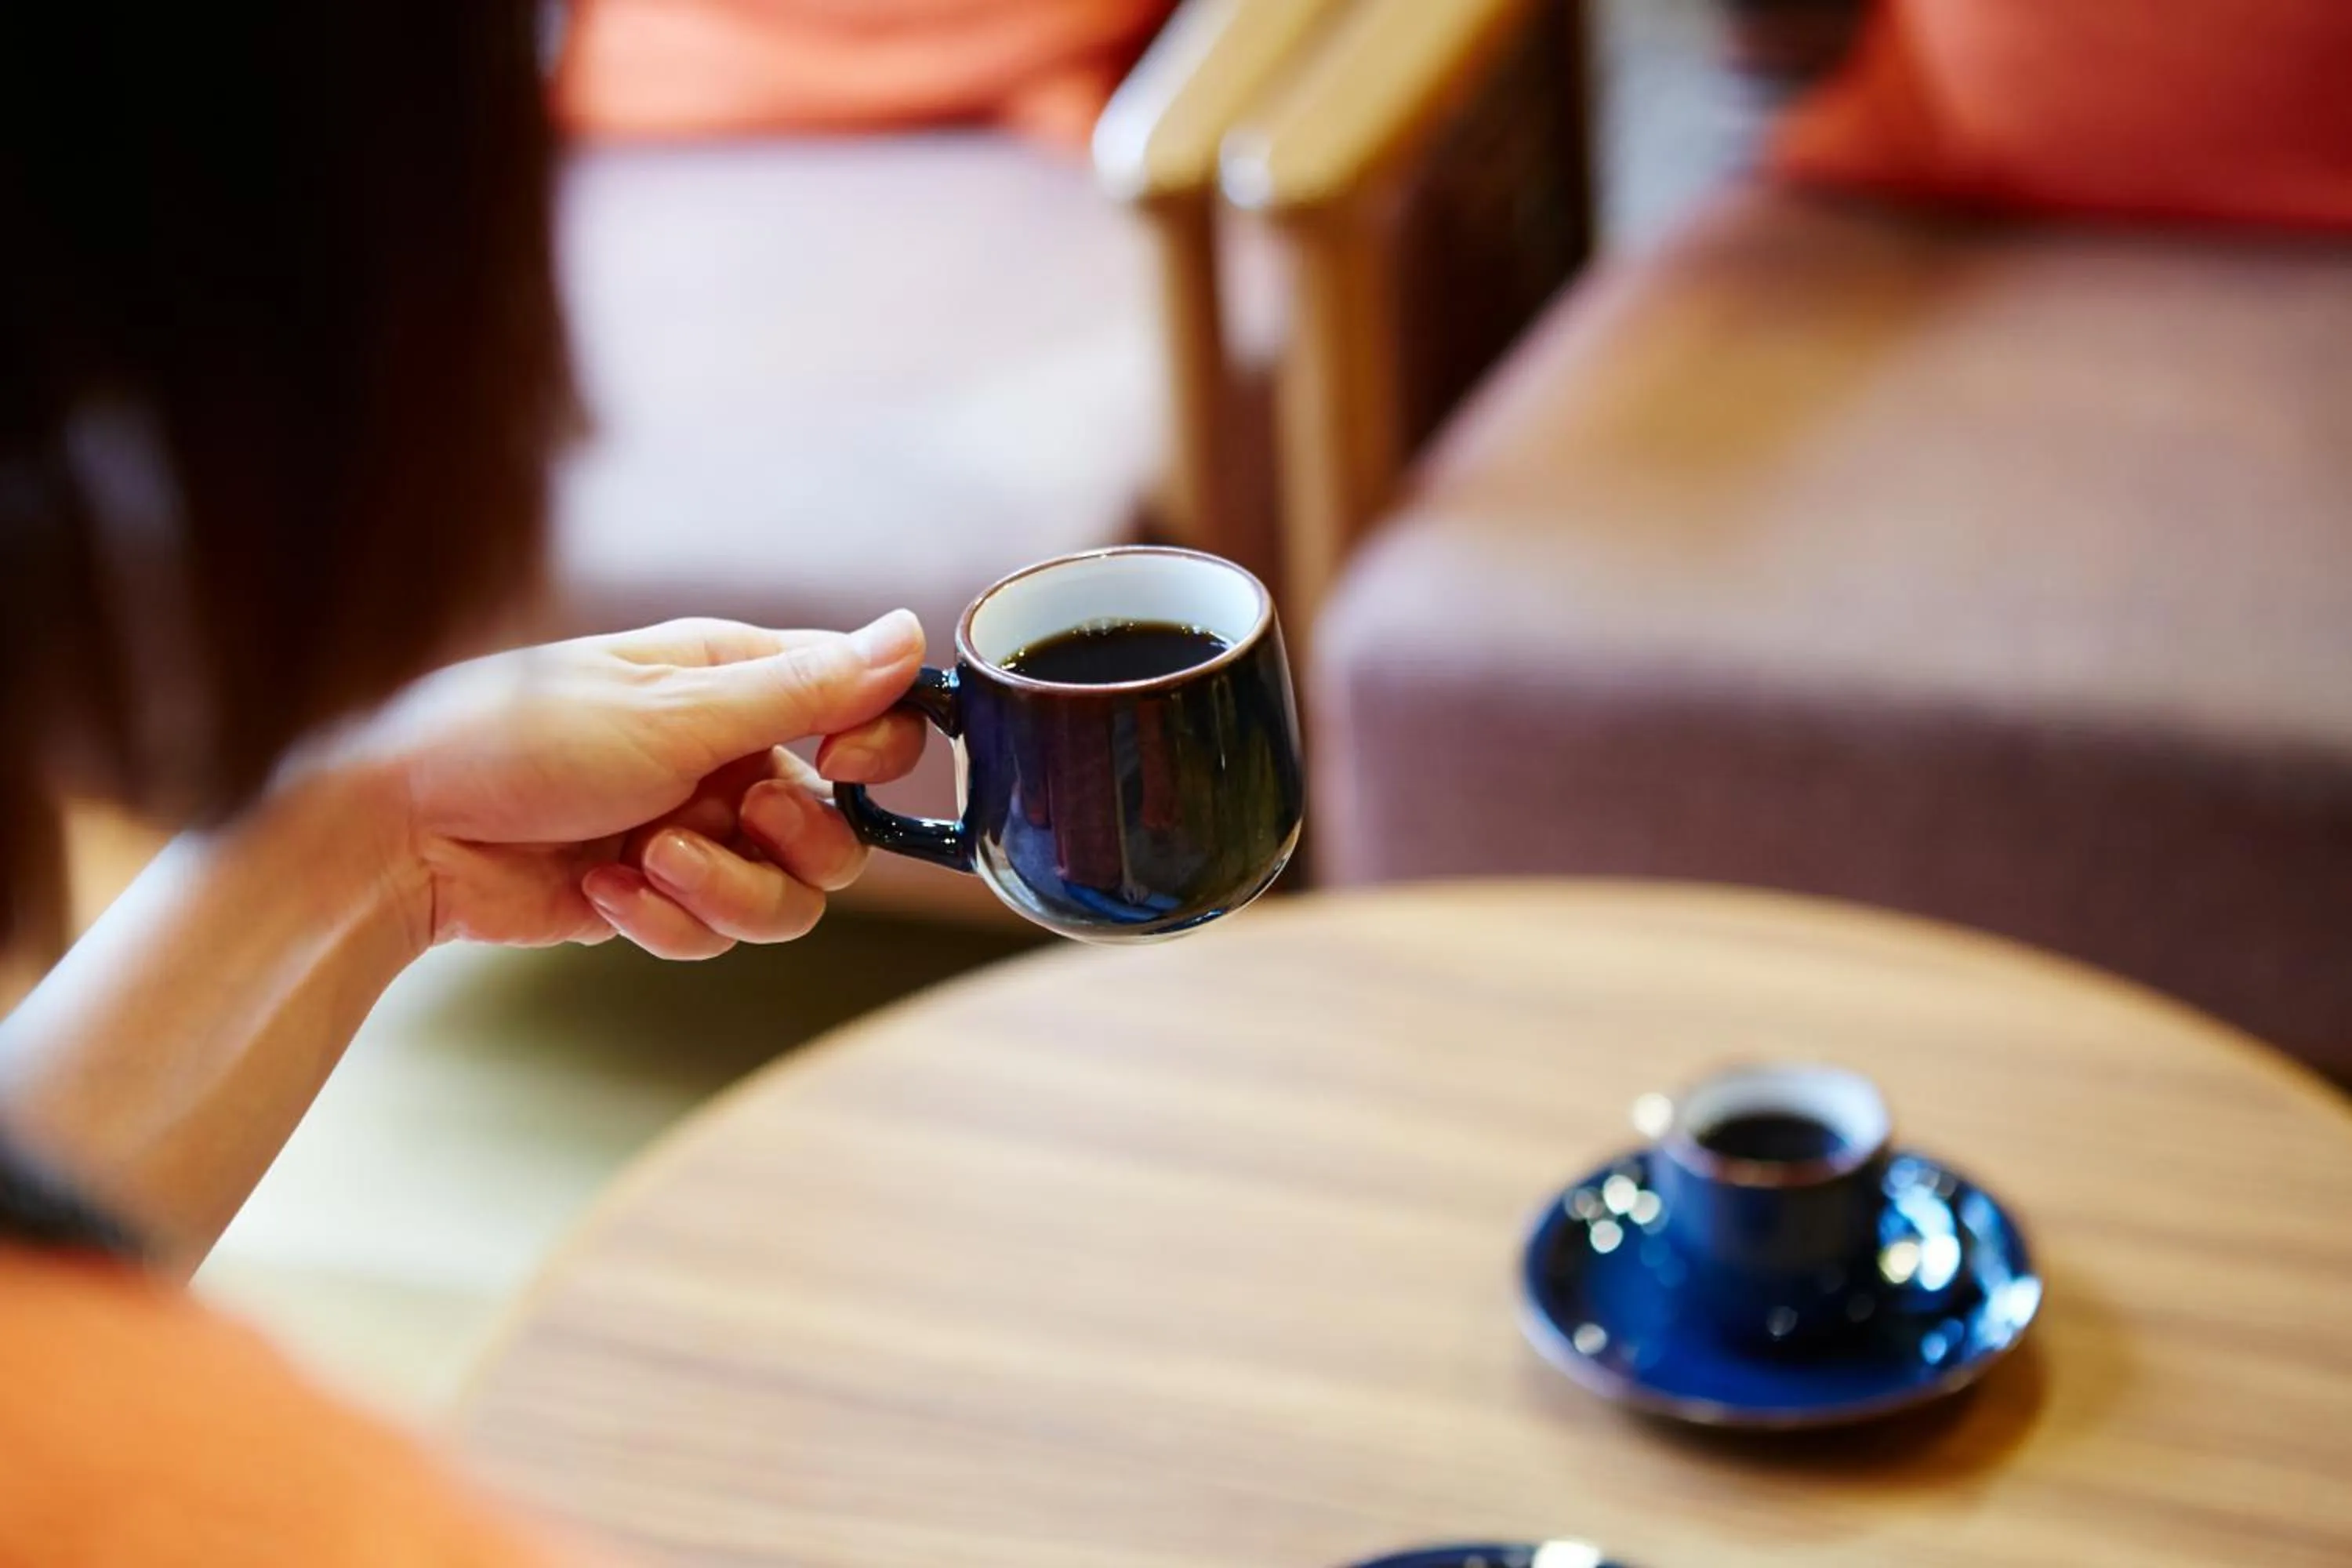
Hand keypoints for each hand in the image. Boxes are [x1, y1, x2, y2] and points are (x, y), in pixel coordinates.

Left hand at [358, 613, 930, 956]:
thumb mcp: (673, 711)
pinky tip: (601, 889)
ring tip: (650, 862)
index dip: (875, 747)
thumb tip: (911, 636)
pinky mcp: (657, 897)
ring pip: (787, 896)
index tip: (847, 762)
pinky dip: (664, 919)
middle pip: (840, 828)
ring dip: (726, 890)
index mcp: (734, 682)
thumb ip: (802, 688)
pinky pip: (715, 933)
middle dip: (797, 838)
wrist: (398, 835)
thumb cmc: (516, 739)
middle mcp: (725, 756)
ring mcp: (694, 831)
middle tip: (738, 813)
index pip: (862, 711)